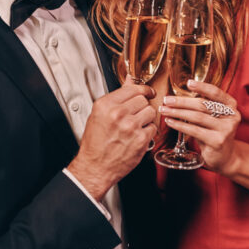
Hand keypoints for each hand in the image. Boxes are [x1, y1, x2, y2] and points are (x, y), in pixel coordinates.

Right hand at [68, 78, 155, 199]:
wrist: (95, 167)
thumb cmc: (95, 144)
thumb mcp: (99, 115)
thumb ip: (117, 97)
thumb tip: (130, 80)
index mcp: (105, 105)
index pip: (132, 89)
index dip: (143, 90)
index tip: (147, 92)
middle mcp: (117, 113)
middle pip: (143, 100)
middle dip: (142, 107)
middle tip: (136, 115)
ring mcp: (130, 126)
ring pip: (151, 112)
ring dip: (147, 118)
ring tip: (137, 126)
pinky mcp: (140, 139)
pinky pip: (153, 128)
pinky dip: (148, 132)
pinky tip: (138, 136)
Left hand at [159, 80, 240, 173]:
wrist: (225, 157)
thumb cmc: (214, 134)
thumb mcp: (212, 118)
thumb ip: (202, 108)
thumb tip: (177, 98)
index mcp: (231, 106)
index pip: (216, 93)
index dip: (202, 87)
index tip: (189, 83)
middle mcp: (232, 116)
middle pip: (203, 105)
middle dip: (182, 101)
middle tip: (167, 100)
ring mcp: (226, 129)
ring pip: (197, 117)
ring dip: (178, 113)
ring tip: (165, 110)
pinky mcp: (217, 141)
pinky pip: (194, 130)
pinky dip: (180, 125)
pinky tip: (170, 122)